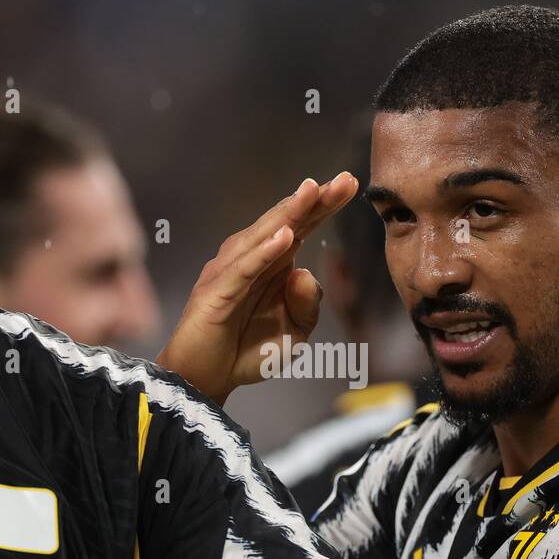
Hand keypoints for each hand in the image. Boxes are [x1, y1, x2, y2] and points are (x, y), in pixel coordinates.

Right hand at [157, 172, 358, 403]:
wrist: (208, 379)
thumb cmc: (247, 352)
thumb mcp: (295, 333)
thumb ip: (308, 306)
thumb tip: (306, 272)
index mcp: (274, 265)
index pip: (301, 228)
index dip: (324, 206)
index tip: (349, 184)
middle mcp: (252, 260)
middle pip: (285, 223)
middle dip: (313, 200)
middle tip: (342, 180)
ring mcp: (231, 273)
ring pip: (263, 237)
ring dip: (288, 214)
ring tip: (312, 191)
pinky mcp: (217, 293)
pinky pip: (244, 270)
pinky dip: (263, 253)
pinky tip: (283, 238)